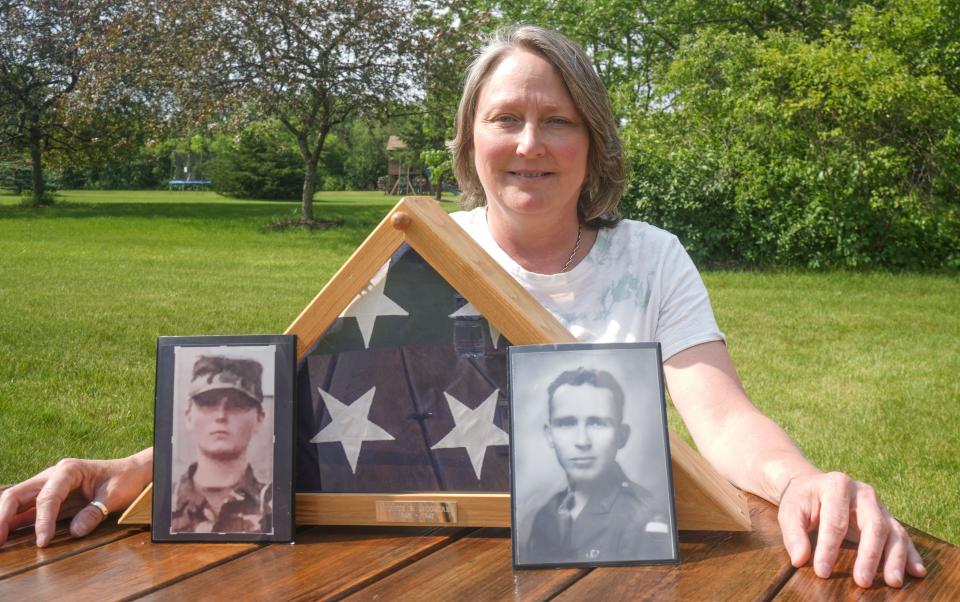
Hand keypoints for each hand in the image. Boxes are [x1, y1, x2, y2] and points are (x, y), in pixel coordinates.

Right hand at [0, 449, 151, 547]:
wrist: (132, 473)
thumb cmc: (124, 479)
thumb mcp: (114, 496)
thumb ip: (94, 512)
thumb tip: (74, 531)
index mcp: (68, 470)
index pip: (46, 497)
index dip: (41, 520)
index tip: (42, 542)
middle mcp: (53, 476)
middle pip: (17, 494)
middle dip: (3, 517)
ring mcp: (49, 486)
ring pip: (17, 502)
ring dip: (4, 520)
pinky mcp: (50, 498)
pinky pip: (28, 510)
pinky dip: (15, 522)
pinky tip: (8, 536)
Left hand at [777, 471, 926, 587]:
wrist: (813, 486)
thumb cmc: (801, 501)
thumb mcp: (789, 511)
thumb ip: (794, 534)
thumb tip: (799, 559)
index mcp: (837, 485)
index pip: (835, 521)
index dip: (829, 548)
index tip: (822, 571)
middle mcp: (863, 493)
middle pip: (872, 525)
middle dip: (869, 555)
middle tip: (863, 582)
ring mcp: (878, 505)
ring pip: (893, 531)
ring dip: (895, 559)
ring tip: (893, 582)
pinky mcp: (887, 518)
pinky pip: (902, 536)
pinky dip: (910, 554)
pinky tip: (916, 572)